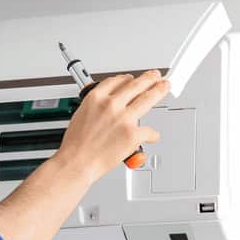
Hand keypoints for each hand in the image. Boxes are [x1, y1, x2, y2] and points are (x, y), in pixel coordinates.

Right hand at [53, 70, 169, 183]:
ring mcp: (124, 118)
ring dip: (159, 90)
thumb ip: (97, 106)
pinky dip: (152, 135)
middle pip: (136, 85)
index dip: (128, 79)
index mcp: (96, 98)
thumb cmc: (76, 145)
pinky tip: (153, 136)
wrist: (76, 162)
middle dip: (149, 78)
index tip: (132, 79)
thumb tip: (109, 105)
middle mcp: (111, 104)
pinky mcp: (133, 134)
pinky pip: (149, 131)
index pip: (117, 81)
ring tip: (164, 87)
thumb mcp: (80, 115)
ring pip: (148, 98)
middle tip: (155, 76)